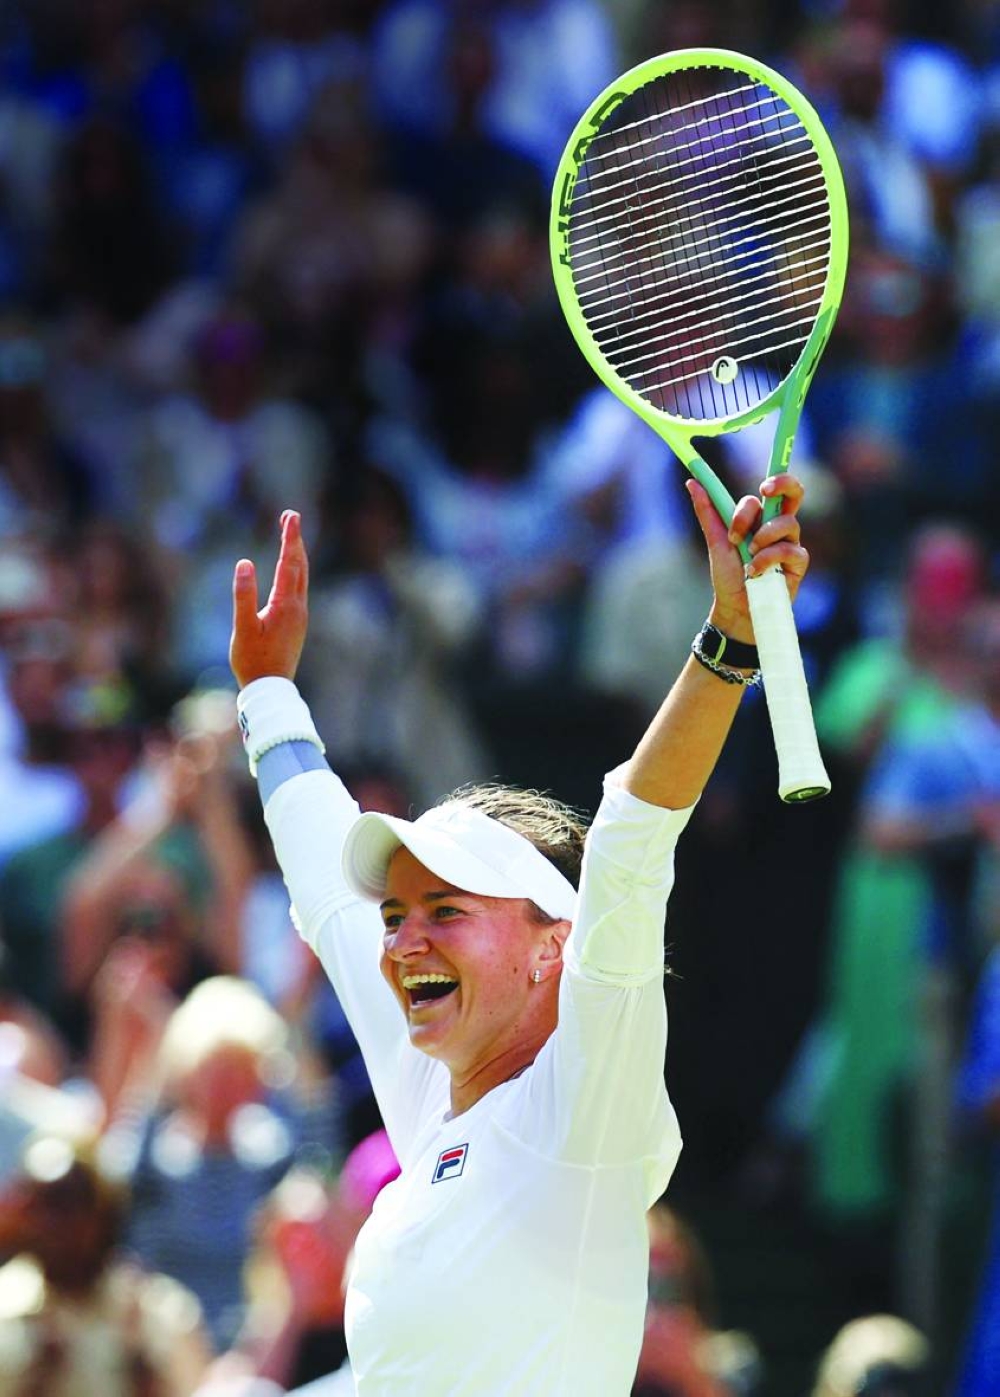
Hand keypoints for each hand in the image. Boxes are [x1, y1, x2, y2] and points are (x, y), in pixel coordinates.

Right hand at [230, 510, 309, 687]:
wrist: (271, 689)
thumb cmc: (253, 660)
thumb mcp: (243, 627)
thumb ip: (243, 595)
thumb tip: (244, 563)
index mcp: (286, 605)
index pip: (289, 563)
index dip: (289, 537)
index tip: (290, 516)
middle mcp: (298, 607)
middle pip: (300, 566)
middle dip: (295, 540)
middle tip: (289, 516)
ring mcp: (300, 616)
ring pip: (302, 577)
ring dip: (297, 555)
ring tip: (291, 536)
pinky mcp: (297, 624)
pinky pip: (299, 589)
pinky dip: (296, 572)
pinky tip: (291, 572)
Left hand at [686, 473, 808, 642]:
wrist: (734, 607)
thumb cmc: (728, 575)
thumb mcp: (716, 541)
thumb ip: (708, 512)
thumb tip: (693, 482)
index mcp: (762, 518)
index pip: (772, 491)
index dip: (773, 482)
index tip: (762, 489)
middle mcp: (779, 527)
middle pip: (795, 493)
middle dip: (785, 484)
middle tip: (765, 490)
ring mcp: (790, 543)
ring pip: (787, 522)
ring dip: (762, 536)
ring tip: (747, 554)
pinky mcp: (798, 564)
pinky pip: (788, 550)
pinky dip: (767, 559)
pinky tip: (754, 572)